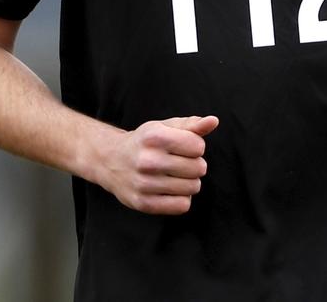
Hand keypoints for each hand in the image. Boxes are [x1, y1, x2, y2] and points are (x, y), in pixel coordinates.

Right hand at [98, 115, 218, 214]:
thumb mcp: (165, 127)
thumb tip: (213, 121)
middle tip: (180, 162)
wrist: (112, 161)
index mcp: (155, 137)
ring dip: (190, 182)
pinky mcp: (143, 203)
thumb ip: (192, 125)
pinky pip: (182, 206)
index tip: (185, 146)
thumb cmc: (146, 142)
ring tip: (176, 176)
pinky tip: (171, 190)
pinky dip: (182, 198)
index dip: (196, 146)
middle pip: (198, 168)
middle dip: (195, 164)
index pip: (198, 146)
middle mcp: (148, 160)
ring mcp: (144, 184)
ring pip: (193, 187)